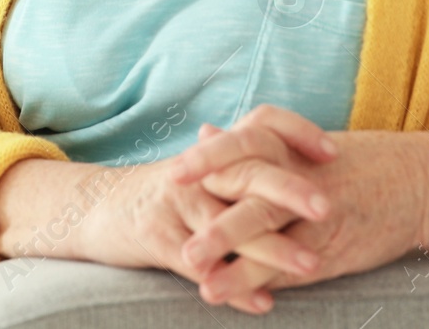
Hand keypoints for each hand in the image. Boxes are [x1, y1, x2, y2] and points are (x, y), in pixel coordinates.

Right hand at [70, 148, 333, 314]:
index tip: (333, 152)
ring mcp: (176, 202)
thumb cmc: (166, 194)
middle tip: (328, 208)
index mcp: (216, 152)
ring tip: (310, 265)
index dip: (296, 133)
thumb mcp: (206, 172)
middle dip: (290, 190)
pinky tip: (261, 301)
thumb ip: (246, 164)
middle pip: (248, 172)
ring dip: (271, 248)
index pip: (260, 126)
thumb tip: (299, 154)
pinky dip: (233, 284)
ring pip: (227, 223)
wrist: (96, 207)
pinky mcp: (155, 236)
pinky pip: (199, 263)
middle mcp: (198, 172)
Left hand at [171, 107, 428, 306]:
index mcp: (290, 148)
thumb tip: (203, 130)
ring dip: (229, 250)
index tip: (172, 175)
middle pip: (251, 186)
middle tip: (176, 223)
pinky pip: (290, 265)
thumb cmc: (354, 164)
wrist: (420, 183)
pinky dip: (258, 279)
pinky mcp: (333, 246)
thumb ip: (250, 143)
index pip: (244, 146)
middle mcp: (302, 176)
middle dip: (213, 208)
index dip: (208, 159)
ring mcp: (319, 212)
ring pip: (268, 227)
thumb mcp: (300, 145)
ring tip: (197, 274)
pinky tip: (230, 296)